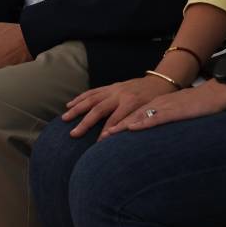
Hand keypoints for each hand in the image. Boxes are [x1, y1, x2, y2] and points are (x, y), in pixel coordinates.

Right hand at [62, 75, 179, 137]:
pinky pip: (93, 91)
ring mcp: (114, 89)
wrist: (161, 81)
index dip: (106, 133)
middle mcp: (120, 95)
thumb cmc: (157, 101)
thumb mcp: (151, 112)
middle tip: (73, 134)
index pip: (115, 120)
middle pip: (99, 110)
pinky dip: (81, 98)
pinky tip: (70, 104)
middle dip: (85, 123)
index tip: (97, 145)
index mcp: (132, 102)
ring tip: (65, 118)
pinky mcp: (111, 86)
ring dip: (77, 109)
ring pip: (92, 99)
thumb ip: (138, 123)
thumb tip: (125, 142)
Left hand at [102, 78, 225, 138]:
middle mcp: (157, 104)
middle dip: (110, 124)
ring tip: (105, 136)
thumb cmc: (202, 103)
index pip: (130, 113)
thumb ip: (166, 118)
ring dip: (121, 127)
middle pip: (129, 115)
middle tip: (92, 135)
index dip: (113, 120)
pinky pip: (155, 118)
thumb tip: (155, 128)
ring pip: (138, 117)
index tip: (97, 129)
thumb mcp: (180, 111)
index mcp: (157, 104)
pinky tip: (131, 128)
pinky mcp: (176, 111)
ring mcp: (165, 106)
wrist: (219, 92)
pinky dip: (142, 123)